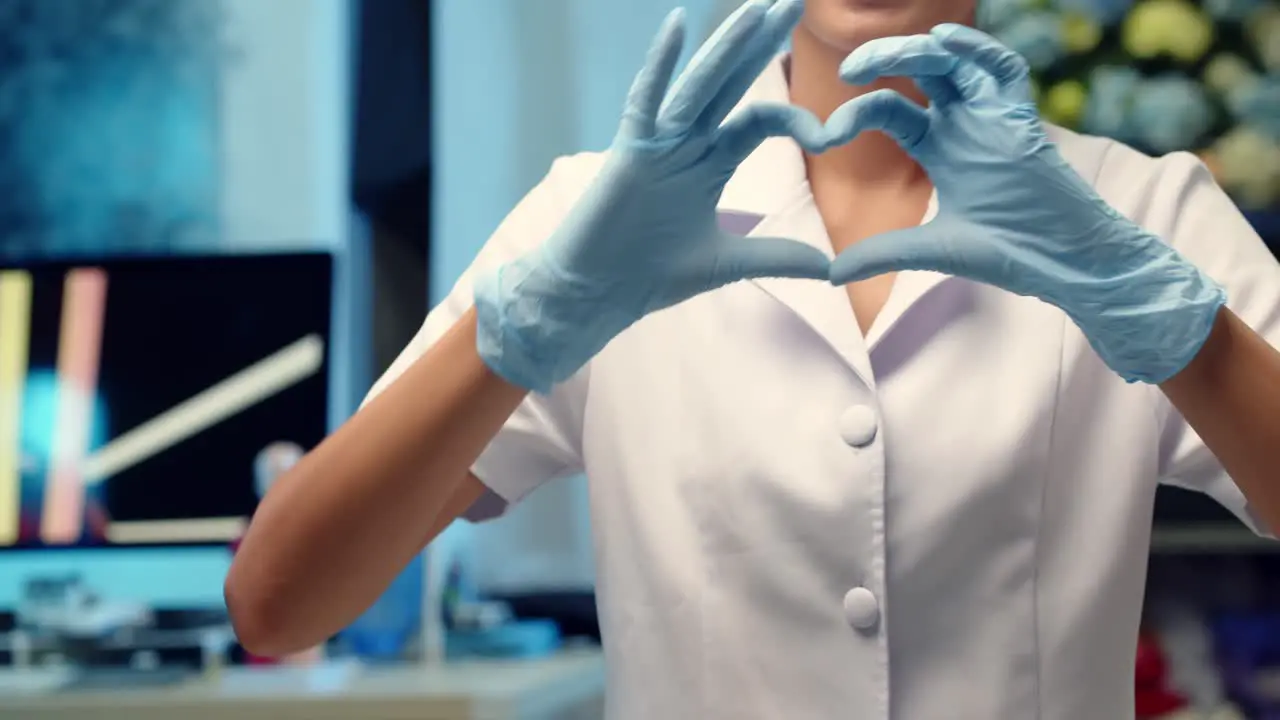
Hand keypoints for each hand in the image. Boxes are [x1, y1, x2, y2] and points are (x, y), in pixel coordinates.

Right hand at [476, 0, 901, 392]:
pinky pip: (645, 99)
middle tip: (794, 1)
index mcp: (710, 162)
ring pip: (699, 83)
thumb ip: (776, 257)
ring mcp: (656, 142)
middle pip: (732, 83)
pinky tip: (675, 25)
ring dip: (728, 45)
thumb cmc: (647, 275)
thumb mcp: (726, 263)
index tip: (829, 135)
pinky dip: (659, 64)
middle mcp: (686, 143)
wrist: (596, 295)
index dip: (796, 119)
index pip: (760, 121)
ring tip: (757, 6)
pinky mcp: (629, 151)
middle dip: (763, 43)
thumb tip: (830, 268)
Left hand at [825, 24, 1226, 384]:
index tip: (826, 137)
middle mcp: (965, 125)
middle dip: (884, 61)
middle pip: (920, 74)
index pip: (892, 111)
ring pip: (955, 63)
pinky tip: (944, 40)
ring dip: (919, 51)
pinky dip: (976, 49)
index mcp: (940, 148)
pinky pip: (1003, 69)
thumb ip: (882, 253)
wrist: (1065, 264)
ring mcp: (994, 117)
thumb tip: (829, 273)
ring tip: (882, 55)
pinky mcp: (1022, 119)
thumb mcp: (931, 250)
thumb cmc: (1010, 254)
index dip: (857, 115)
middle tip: (849, 70)